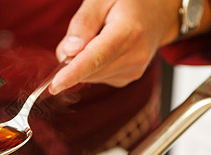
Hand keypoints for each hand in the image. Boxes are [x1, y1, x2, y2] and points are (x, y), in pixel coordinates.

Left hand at [49, 0, 180, 93]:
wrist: (160, 13)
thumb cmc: (132, 1)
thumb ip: (83, 22)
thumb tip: (68, 52)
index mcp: (128, 32)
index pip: (95, 59)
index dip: (72, 74)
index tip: (55, 86)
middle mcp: (134, 56)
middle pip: (88, 70)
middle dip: (73, 58)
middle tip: (82, 34)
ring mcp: (132, 70)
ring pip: (90, 75)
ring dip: (82, 61)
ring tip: (99, 36)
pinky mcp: (127, 78)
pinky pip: (96, 77)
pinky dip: (92, 66)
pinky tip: (104, 48)